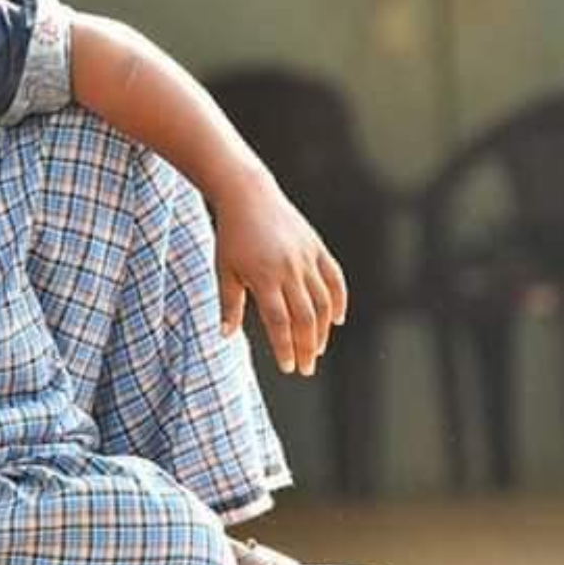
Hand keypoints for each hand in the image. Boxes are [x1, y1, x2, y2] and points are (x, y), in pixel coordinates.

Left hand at [212, 173, 346, 375]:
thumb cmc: (231, 236)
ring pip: (322, 302)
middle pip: (304, 317)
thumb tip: (225, 336)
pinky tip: (336, 319)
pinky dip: (338, 300)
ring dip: (322, 329)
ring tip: (317, 349)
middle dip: (306, 346)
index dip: (285, 347)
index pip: (279, 322)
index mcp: (264, 277)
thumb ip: (228, 304)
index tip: (288, 367)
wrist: (249, 196)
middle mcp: (289, 270)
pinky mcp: (317, 248)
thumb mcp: (224, 269)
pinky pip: (334, 279)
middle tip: (305, 368)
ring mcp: (306, 258)